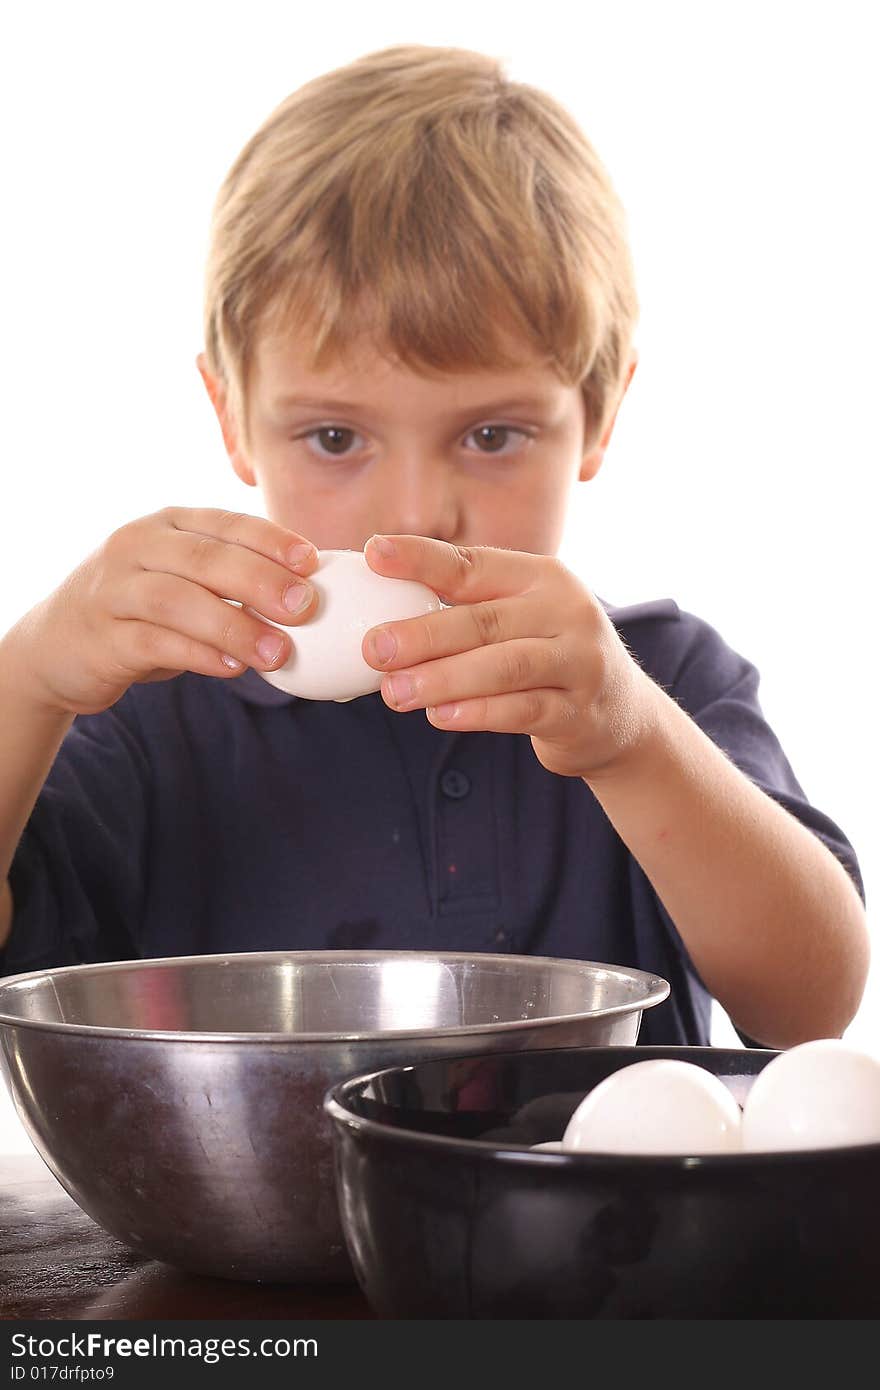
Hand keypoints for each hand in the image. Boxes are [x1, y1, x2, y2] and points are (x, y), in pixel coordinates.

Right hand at [12, 508, 318, 714]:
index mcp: (167, 524)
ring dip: (234, 626)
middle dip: (261, 580)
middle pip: (206, 558)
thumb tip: (310, 594)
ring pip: (179, 600)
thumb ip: (232, 580)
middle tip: (306, 606)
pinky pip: (155, 643)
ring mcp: (114, 590)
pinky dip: (199, 655)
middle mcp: (137, 547)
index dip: (271, 540)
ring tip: (279, 651)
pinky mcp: (102, 638)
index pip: (226, 523)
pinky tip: (233, 668)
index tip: (312, 562)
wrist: (59, 647)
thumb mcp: (184, 579)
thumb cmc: (142, 610)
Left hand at [362, 535, 654, 778]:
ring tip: (395, 693)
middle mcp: (566, 611)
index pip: (474, 563)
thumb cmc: (545, 655)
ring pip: (504, 666)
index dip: (422, 558)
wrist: (619, 712)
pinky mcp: (579, 711)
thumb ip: (464, 609)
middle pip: (485, 620)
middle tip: (374, 648)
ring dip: (443, 679)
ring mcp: (578, 662)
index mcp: (541, 577)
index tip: (375, 553)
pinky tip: (440, 716)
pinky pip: (523, 710)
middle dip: (423, 634)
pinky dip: (478, 713)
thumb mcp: (518, 617)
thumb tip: (379, 613)